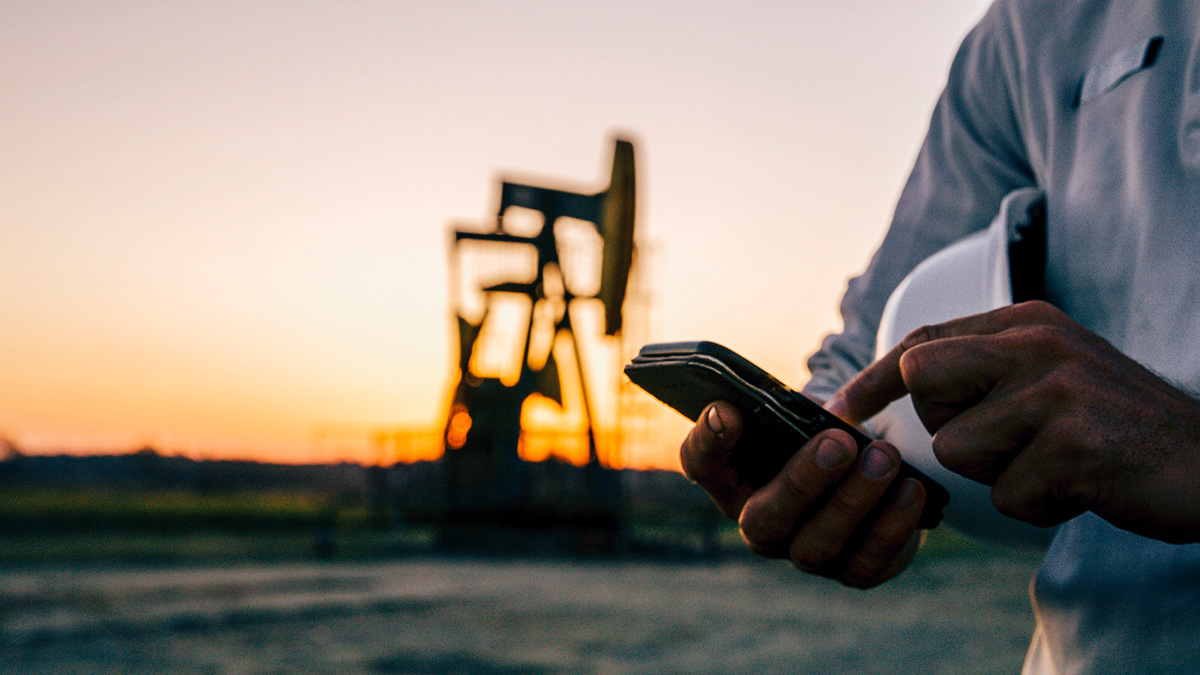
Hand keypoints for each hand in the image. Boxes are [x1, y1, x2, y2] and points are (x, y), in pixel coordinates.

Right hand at [680, 401, 926, 587]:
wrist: (868, 465)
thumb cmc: (822, 433)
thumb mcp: (799, 414)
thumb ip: (788, 410)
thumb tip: (809, 411)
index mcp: (733, 478)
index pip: (701, 465)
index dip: (707, 441)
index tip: (728, 408)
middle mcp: (759, 524)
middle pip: (764, 519)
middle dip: (802, 481)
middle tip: (839, 442)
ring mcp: (802, 553)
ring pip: (816, 545)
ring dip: (853, 501)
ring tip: (885, 458)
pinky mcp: (851, 571)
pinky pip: (867, 563)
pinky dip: (891, 526)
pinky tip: (911, 490)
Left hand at [829, 300, 1199, 542]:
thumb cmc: (1120, 429)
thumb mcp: (1054, 376)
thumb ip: (989, 372)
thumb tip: (907, 389)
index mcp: (1028, 322)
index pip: (922, 339)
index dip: (874, 377)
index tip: (840, 408)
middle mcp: (1038, 343)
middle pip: (924, 382)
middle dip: (948, 425)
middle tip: (1012, 440)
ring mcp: (1057, 389)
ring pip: (958, 448)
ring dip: (1000, 474)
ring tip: (1057, 465)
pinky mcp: (1073, 443)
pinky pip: (1007, 492)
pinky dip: (1037, 505)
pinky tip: (1080, 489)